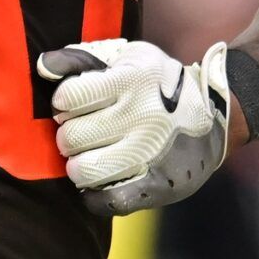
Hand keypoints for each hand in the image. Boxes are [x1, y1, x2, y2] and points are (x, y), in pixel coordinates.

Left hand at [36, 38, 229, 215]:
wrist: (215, 116)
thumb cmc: (156, 82)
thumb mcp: (126, 57)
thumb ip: (81, 58)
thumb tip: (43, 67)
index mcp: (132, 80)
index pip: (69, 97)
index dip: (63, 102)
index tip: (72, 104)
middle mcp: (142, 117)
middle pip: (71, 138)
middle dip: (69, 135)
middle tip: (82, 132)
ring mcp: (150, 155)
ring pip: (84, 171)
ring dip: (78, 165)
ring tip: (89, 155)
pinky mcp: (157, 186)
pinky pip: (107, 201)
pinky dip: (94, 194)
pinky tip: (99, 180)